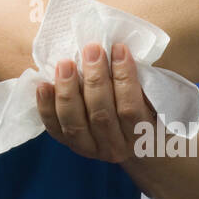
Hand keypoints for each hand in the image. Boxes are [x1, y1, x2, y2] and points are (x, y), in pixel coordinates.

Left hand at [35, 42, 154, 161]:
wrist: (140, 147)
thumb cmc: (149, 114)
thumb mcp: (154, 102)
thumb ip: (142, 83)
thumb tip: (121, 50)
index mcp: (141, 136)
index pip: (130, 108)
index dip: (124, 77)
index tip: (119, 49)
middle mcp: (116, 147)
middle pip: (101, 115)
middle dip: (95, 79)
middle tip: (91, 50)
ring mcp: (91, 150)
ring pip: (75, 124)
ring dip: (68, 91)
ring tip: (65, 64)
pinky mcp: (72, 146)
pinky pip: (55, 129)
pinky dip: (47, 108)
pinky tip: (43, 85)